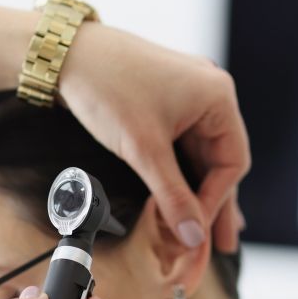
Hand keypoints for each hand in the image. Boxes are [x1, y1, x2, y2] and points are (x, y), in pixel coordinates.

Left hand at [0, 0, 248, 250]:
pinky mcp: (164, 99)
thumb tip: (193, 235)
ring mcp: (187, 95)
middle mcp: (209, 93)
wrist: (65, 53)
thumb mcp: (143, 149)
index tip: (198, 231)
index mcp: (218, 97)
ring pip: (199, 154)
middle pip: (220, 160)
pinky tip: (181, 196)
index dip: (217, 201)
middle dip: (216, 202)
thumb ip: (172, 196)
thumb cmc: (107, 88)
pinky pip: (181, 143)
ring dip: (197, 190)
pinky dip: (180, 171)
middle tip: (222, 245)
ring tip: (201, 229)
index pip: (232, 163)